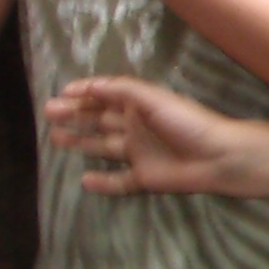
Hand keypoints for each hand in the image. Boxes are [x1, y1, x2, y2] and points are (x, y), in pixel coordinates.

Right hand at [44, 76, 241, 195]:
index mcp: (139, 105)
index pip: (105, 96)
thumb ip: (120, 90)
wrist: (219, 157)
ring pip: (103, 146)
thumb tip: (89, 86)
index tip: (61, 93)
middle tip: (48, 113)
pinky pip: (119, 181)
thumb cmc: (187, 122)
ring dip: (81, 142)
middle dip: (75, 115)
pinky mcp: (146, 178)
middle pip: (99, 119)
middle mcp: (136, 126)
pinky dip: (103, 182)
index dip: (84, 93)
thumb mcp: (152, 99)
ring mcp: (140, 153)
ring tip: (56, 139)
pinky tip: (84, 181)